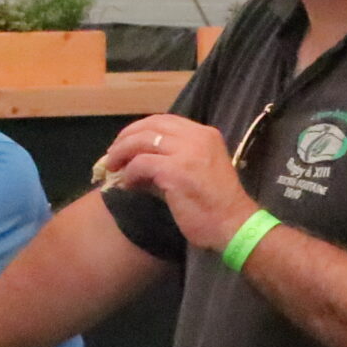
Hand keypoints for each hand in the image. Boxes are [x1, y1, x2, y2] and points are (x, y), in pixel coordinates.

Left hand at [96, 115, 258, 252]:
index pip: (165, 121)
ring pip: (142, 140)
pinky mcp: (175, 170)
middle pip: (151, 125)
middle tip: (112, 153)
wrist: (234, 226)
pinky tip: (128, 184)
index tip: (126, 142)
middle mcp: (196, 137)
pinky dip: (130, 173)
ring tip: (112, 167)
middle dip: (126, 137)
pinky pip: (141, 164)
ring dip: (122, 153)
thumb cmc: (216, 205)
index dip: (140, 129)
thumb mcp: (197, 172)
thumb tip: (137, 164)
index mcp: (205, 135)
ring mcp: (186, 152)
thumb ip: (171, 162)